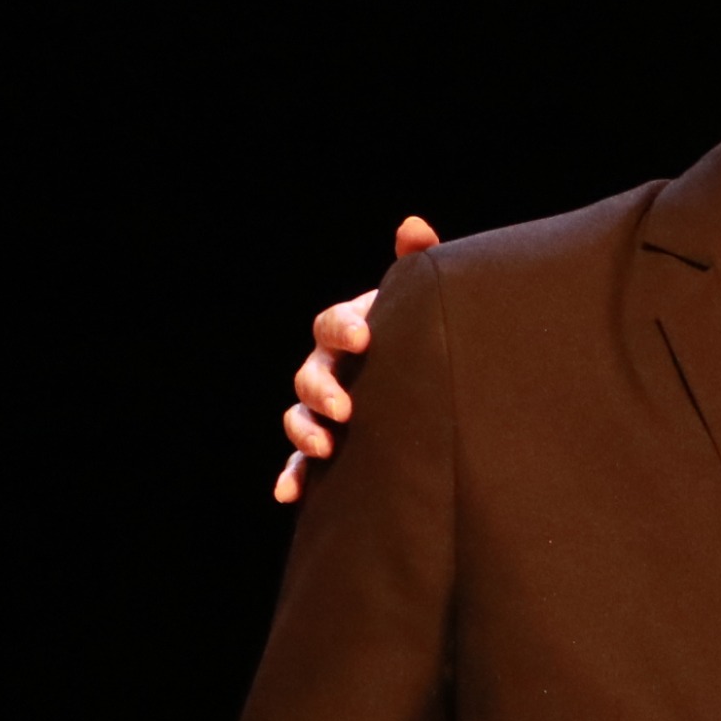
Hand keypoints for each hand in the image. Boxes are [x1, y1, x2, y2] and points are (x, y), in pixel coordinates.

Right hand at [273, 216, 437, 502]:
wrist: (431, 381)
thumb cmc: (422, 334)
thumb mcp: (422, 303)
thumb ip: (418, 265)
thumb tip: (414, 226)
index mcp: (348, 329)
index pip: (333, 323)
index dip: (344, 327)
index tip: (365, 336)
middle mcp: (328, 367)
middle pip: (310, 373)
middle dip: (323, 390)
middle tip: (346, 407)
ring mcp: (322, 408)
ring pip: (299, 417)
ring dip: (305, 431)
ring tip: (324, 448)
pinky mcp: (325, 445)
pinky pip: (300, 463)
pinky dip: (292, 476)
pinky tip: (288, 494)